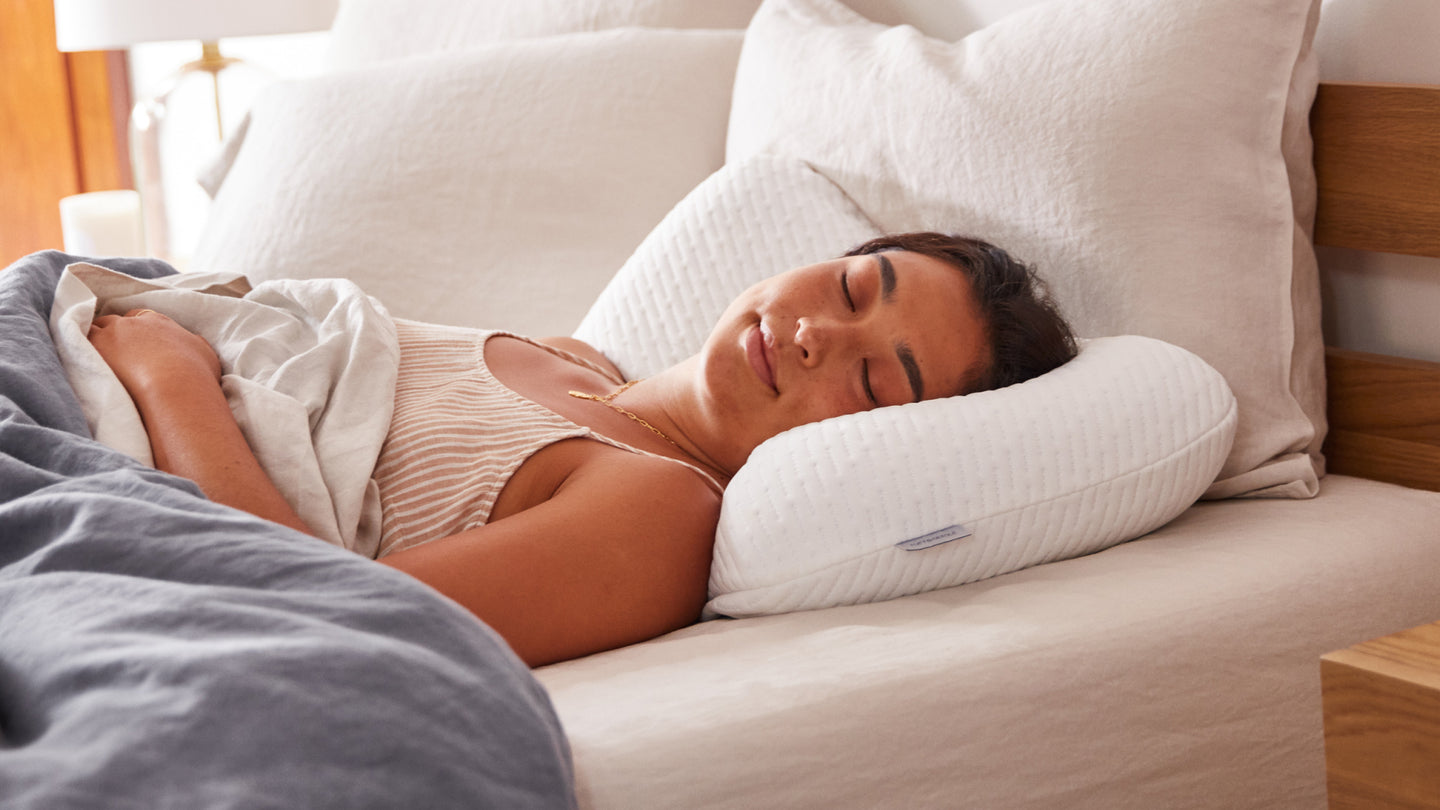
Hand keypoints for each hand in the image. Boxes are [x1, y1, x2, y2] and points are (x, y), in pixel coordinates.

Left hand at [88, 309, 222, 399]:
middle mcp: (135, 323)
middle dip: (115, 333)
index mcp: (161, 322)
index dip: (137, 331)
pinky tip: (81, 359)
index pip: (141, 319)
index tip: (136, 344)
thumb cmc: (196, 375)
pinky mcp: (96, 346)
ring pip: (96, 328)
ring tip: (94, 355)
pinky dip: (79, 347)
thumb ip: (194, 345)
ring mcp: (113, 333)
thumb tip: (191, 345)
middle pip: (116, 321)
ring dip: (95, 339)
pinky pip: (79, 340)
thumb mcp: (206, 355)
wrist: (174, 388)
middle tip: (115, 351)